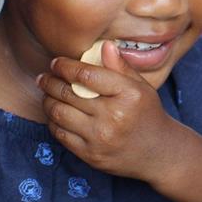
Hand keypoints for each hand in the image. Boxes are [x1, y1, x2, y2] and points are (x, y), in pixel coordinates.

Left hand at [37, 43, 177, 180]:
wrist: (157, 152)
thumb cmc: (147, 114)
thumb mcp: (141, 86)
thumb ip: (121, 66)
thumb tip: (104, 46)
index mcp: (128, 94)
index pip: (86, 74)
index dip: (65, 66)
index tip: (56, 63)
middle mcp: (114, 116)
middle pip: (68, 93)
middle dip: (49, 82)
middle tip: (43, 77)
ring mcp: (100, 138)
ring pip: (59, 113)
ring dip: (48, 101)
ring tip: (47, 94)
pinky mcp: (90, 155)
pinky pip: (61, 134)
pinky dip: (53, 121)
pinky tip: (55, 114)